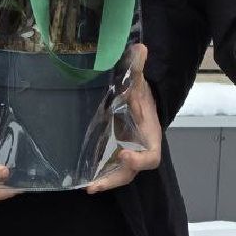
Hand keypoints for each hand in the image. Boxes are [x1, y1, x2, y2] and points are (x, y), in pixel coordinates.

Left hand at [86, 43, 162, 193]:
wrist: (140, 98)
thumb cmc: (141, 92)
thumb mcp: (138, 82)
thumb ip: (137, 69)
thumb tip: (140, 48)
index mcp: (150, 134)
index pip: (151, 156)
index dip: (139, 160)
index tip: (123, 153)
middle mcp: (141, 149)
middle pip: (132, 172)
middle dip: (115, 179)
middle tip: (95, 185)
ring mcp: (130, 153)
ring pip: (120, 174)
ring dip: (105, 182)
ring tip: (87, 187)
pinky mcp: (117, 153)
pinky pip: (111, 169)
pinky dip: (100, 175)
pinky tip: (83, 179)